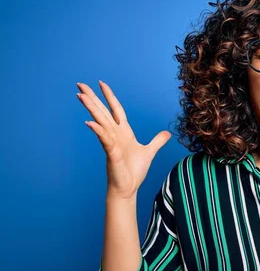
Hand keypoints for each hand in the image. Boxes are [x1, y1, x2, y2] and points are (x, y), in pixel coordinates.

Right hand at [76, 81, 170, 198]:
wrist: (128, 188)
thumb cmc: (134, 171)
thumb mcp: (149, 152)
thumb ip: (157, 141)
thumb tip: (167, 133)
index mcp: (124, 132)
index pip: (116, 109)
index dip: (110, 96)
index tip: (101, 83)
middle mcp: (115, 134)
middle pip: (103, 111)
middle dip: (93, 98)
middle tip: (80, 83)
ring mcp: (112, 143)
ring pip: (100, 122)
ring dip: (91, 108)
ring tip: (81, 95)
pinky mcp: (112, 154)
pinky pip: (104, 140)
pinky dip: (98, 131)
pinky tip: (90, 122)